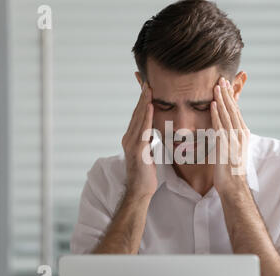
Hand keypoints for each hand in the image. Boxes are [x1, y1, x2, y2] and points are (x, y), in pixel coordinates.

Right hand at [121, 81, 156, 197]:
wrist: (140, 191)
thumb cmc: (145, 174)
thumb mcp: (147, 154)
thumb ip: (147, 142)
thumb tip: (150, 135)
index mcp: (131, 138)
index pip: (138, 116)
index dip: (142, 101)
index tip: (146, 87)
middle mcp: (128, 138)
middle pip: (137, 113)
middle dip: (142, 96)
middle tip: (146, 80)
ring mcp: (131, 144)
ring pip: (139, 118)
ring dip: (144, 102)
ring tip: (148, 88)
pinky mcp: (137, 150)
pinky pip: (143, 130)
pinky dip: (146, 116)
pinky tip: (150, 106)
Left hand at [210, 77, 249, 193]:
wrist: (234, 186)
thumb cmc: (231, 171)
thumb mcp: (233, 150)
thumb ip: (230, 138)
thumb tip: (224, 130)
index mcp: (243, 134)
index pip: (236, 111)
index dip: (231, 98)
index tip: (225, 86)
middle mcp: (241, 134)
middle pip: (233, 109)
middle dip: (227, 94)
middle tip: (221, 79)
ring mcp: (234, 139)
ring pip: (227, 114)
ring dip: (221, 99)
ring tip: (217, 86)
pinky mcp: (226, 144)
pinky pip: (220, 125)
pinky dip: (216, 113)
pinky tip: (212, 104)